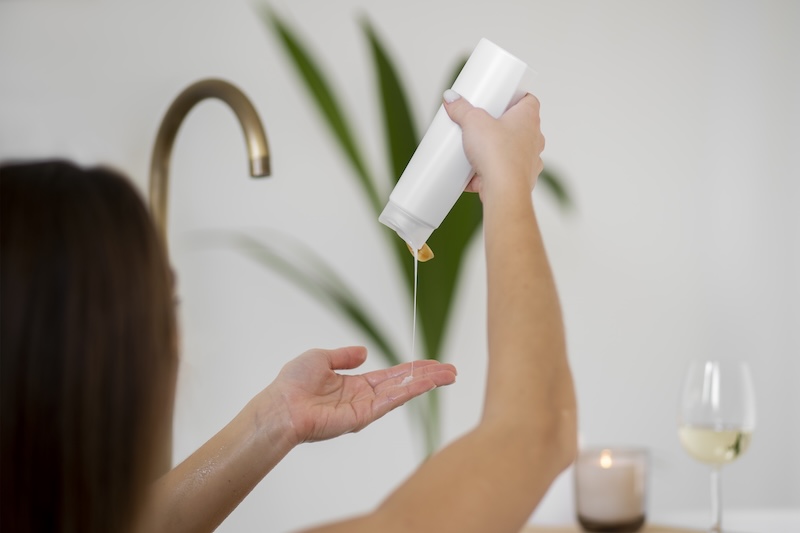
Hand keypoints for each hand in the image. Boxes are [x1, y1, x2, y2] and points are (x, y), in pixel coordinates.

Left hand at [265, 347, 456, 444]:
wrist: (281, 406)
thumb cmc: (293, 384)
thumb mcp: (321, 358)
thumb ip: (344, 356)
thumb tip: (363, 352)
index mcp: (355, 385)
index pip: (391, 375)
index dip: (412, 369)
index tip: (432, 364)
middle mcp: (364, 397)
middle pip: (403, 384)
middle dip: (428, 377)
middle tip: (451, 370)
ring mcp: (366, 408)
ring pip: (403, 392)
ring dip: (427, 383)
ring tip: (449, 374)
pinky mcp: (364, 416)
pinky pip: (392, 400)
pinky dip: (411, 390)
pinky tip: (427, 382)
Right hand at [443, 90, 544, 200]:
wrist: (504, 190)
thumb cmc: (499, 153)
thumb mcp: (473, 122)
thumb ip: (461, 109)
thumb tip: (452, 99)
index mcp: (528, 118)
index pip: (528, 100)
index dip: (515, 98)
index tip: (500, 99)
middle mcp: (534, 139)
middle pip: (518, 127)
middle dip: (500, 127)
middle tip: (482, 125)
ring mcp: (530, 161)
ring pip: (512, 152)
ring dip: (496, 152)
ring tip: (476, 152)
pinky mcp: (520, 180)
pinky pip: (504, 174)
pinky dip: (490, 175)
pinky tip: (473, 176)